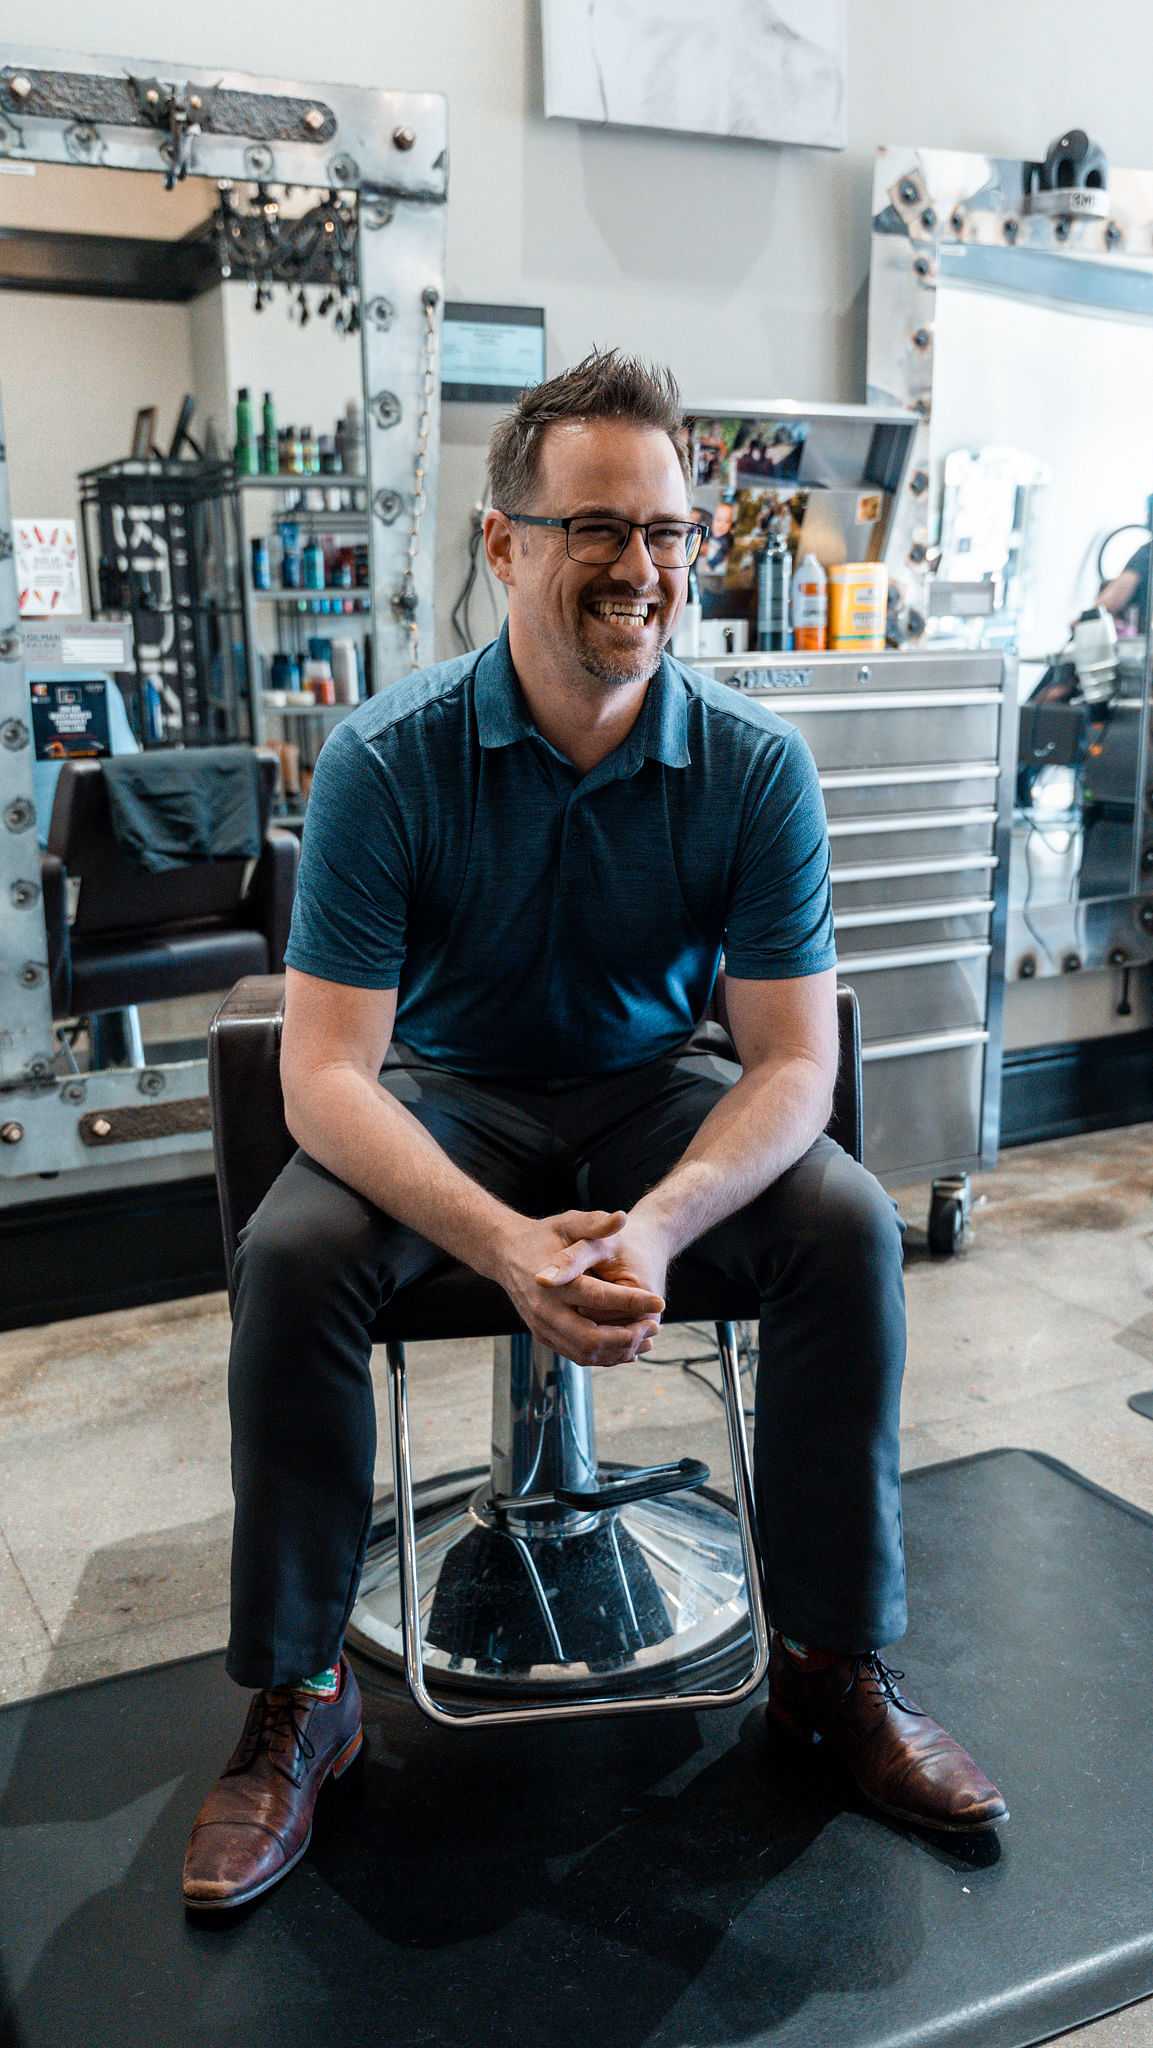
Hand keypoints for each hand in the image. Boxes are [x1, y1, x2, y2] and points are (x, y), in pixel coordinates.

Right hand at [495, 1209, 665, 1368]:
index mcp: (552, 1280)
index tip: (660, 1302)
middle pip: (590, 1337)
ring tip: (646, 1338)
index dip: (631, 1301)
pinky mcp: (543, 1336)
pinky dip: (604, 1356)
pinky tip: (628, 1347)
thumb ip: (595, 1223)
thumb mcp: (569, 1222)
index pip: (598, 1296)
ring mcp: (542, 1327)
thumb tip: (622, 1217)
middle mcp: (544, 1309)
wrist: (506, 1253)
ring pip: (584, 1352)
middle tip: (653, 1327)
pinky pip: (576, 1355)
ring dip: (618, 1351)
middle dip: (627, 1336)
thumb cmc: (544, 1236)